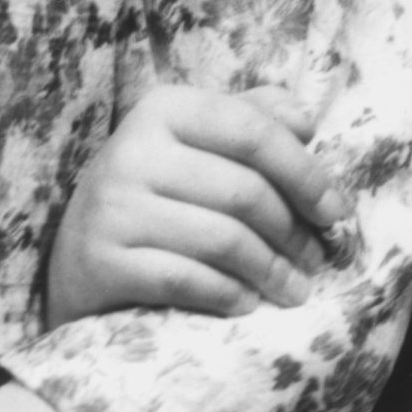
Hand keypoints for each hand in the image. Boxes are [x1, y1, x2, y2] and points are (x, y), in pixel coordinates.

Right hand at [44, 81, 355, 324]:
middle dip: (294, 233)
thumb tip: (306, 119)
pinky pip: (185, 280)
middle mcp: (130, 150)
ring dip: (271, 271)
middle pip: (244, 192)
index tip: (337, 212)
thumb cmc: (156, 195)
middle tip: (318, 261)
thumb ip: (250, 119)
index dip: (307, 174)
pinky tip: (247, 303)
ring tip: (294, 289)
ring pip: (222, 240)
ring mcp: (111, 207)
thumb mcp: (195, 145)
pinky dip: (228, 295)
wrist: (74, 257)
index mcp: (163, 108)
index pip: (254, 132)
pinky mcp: (99, 262)